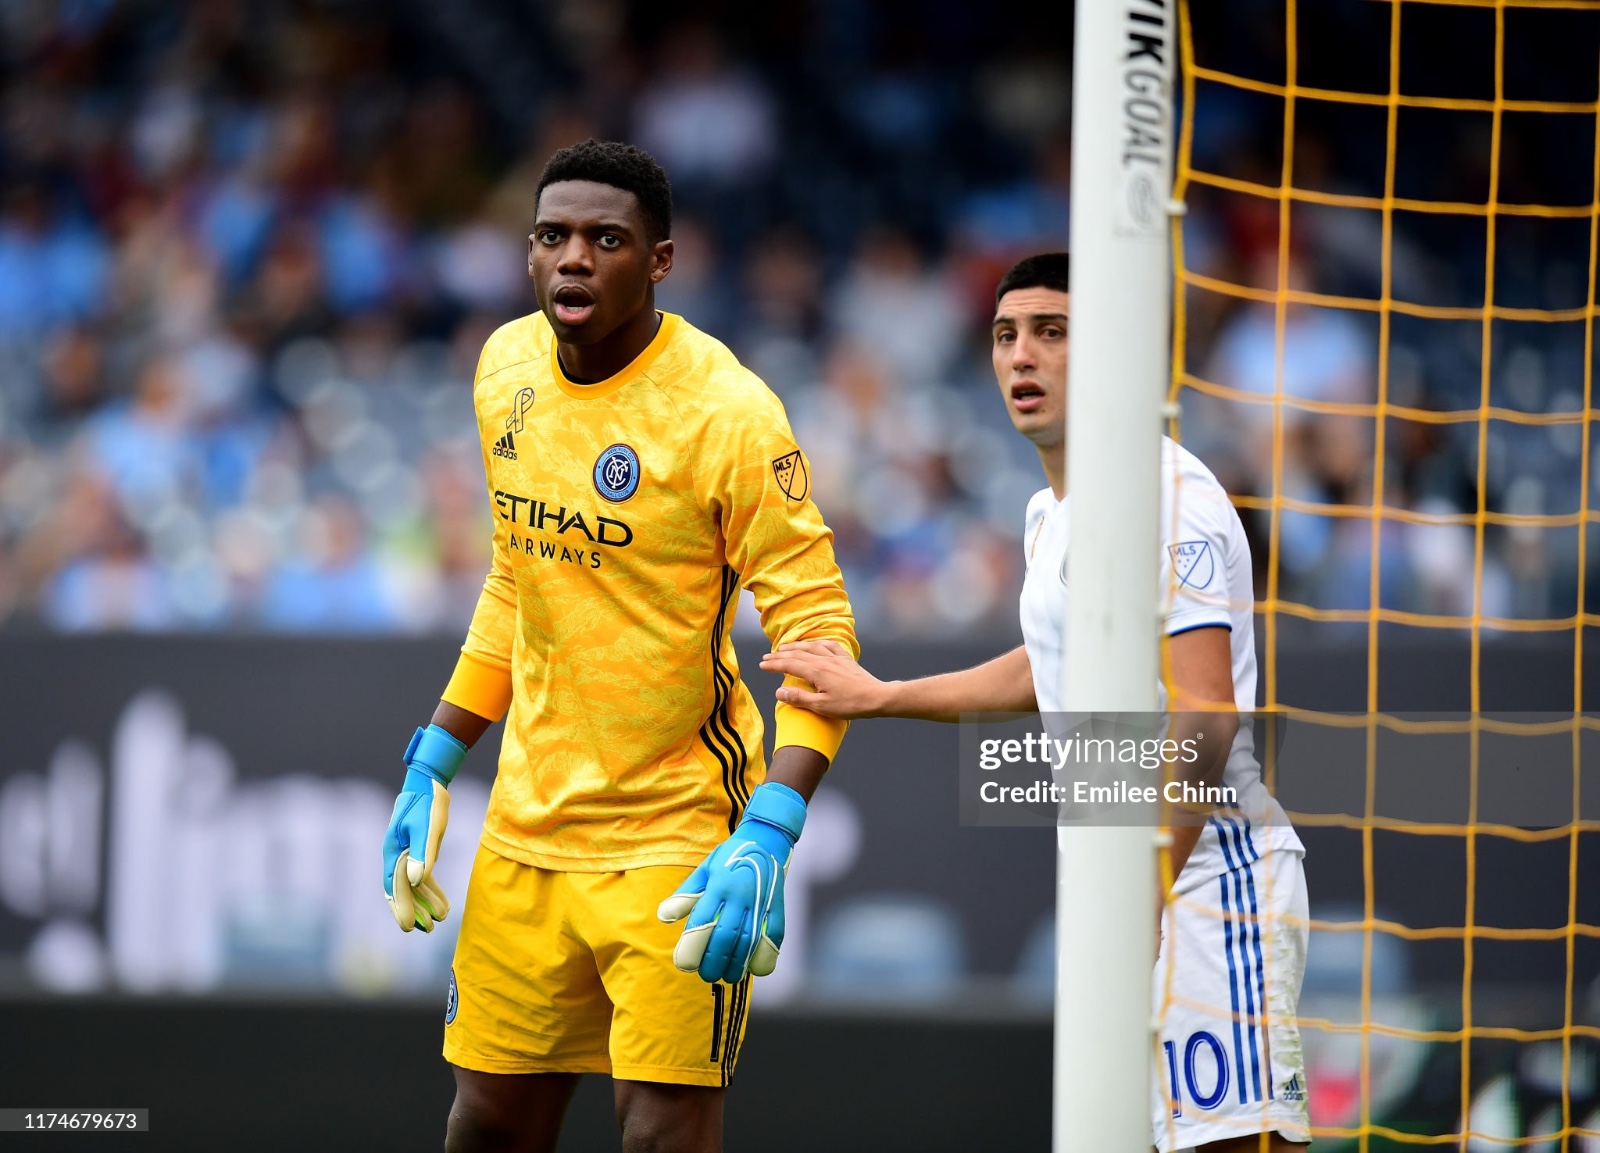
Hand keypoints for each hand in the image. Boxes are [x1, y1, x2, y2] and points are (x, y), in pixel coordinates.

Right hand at [383, 724, 467, 931]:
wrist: (429, 783)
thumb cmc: (427, 803)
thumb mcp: (427, 827)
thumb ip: (422, 853)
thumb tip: (415, 881)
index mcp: (393, 852)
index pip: (394, 887)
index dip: (401, 908)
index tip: (409, 928)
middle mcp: (396, 855)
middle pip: (401, 890)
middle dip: (412, 911)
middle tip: (426, 931)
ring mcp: (406, 853)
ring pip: (412, 886)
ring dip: (423, 904)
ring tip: (436, 923)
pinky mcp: (418, 850)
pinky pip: (421, 876)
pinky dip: (430, 891)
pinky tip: (441, 903)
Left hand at [657, 781, 806, 982]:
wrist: (768, 839)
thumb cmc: (730, 857)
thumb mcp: (705, 870)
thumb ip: (686, 895)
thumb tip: (664, 917)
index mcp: (718, 884)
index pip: (702, 922)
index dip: (692, 947)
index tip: (685, 965)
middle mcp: (740, 894)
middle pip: (725, 936)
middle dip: (714, 962)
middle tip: (706, 976)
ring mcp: (761, 901)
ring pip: (749, 941)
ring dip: (737, 964)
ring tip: (727, 977)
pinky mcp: (778, 907)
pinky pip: (773, 937)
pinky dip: (765, 956)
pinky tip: (754, 968)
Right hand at [760, 640, 889, 718]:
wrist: (876, 697)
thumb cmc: (850, 705)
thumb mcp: (821, 707)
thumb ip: (799, 698)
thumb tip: (778, 691)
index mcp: (816, 672)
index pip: (789, 665)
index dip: (774, 664)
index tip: (761, 665)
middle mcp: (824, 660)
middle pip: (797, 654)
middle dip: (780, 655)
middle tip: (767, 657)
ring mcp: (836, 658)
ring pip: (811, 647)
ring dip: (796, 646)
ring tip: (785, 647)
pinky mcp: (846, 659)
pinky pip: (829, 645)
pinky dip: (818, 642)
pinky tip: (815, 643)